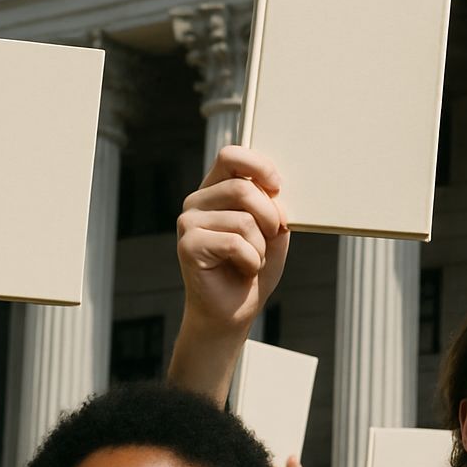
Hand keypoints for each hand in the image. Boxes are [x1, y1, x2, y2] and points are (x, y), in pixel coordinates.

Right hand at [177, 146, 289, 335]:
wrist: (233, 310)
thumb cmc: (253, 267)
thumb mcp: (273, 230)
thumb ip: (273, 205)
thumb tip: (274, 190)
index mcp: (216, 189)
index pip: (231, 156)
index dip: (259, 165)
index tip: (278, 186)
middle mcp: (198, 201)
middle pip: (243, 188)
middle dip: (271, 217)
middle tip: (272, 237)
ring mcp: (189, 222)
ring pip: (243, 219)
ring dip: (261, 246)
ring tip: (252, 259)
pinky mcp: (188, 245)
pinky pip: (235, 243)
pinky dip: (251, 261)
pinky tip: (243, 269)